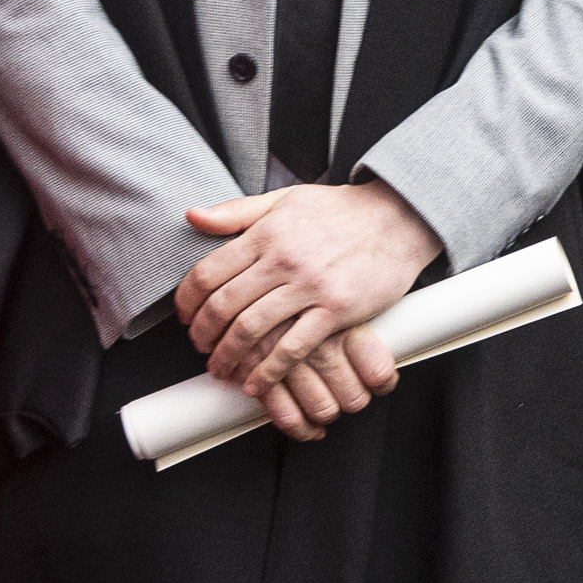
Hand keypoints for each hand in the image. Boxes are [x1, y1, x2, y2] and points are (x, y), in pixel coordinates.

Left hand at [175, 181, 441, 434]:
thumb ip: (236, 211)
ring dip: (228, 357)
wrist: (398, 217)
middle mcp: (283, 260)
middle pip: (223, 306)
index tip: (184, 317)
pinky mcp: (336, 310)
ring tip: (220, 368)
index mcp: (265, 233)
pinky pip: (293, 347)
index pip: (208, 272)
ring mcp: (310, 286)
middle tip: (199, 348)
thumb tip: (191, 216)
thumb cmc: (340, 210)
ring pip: (251, 330)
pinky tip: (256, 383)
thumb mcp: (284, 199)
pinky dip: (269, 370)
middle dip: (203, 335)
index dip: (186, 301)